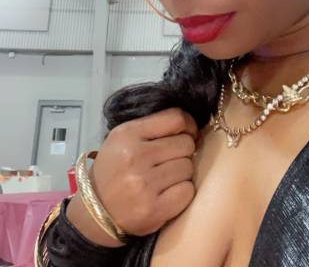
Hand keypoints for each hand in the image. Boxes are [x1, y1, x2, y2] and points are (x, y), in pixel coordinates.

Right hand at [67, 108, 197, 246]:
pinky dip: (182, 192)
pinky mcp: (154, 210)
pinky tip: (167, 193)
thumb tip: (190, 125)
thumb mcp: (123, 138)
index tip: (189, 132)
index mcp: (128, 134)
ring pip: (188, 167)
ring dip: (182, 172)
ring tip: (165, 177)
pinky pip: (187, 191)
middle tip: (170, 159)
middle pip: (186, 143)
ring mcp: (144, 185)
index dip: (189, 124)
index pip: (176, 119)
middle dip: (183, 151)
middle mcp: (135, 157)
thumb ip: (153, 127)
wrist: (95, 212)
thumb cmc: (114, 170)